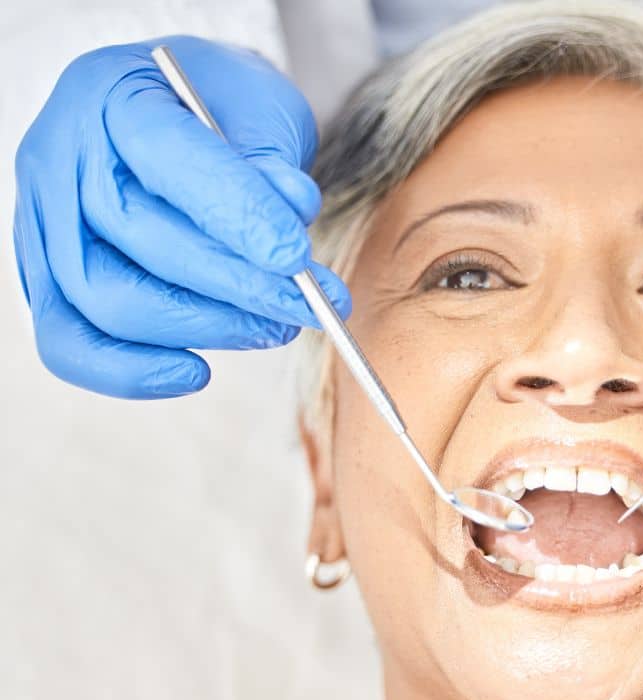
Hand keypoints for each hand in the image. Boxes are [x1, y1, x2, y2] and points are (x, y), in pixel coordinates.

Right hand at [14, 35, 350, 398]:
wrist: (178, 112)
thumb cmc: (222, 107)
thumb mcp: (261, 107)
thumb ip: (272, 162)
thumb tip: (291, 215)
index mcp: (117, 93)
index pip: (172, 159)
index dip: (239, 215)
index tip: (296, 259)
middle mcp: (63, 155)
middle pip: (141, 240)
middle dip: (239, 286)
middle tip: (308, 305)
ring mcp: (44, 219)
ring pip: (109, 300)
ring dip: (206, 327)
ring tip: (275, 326)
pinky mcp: (46, 276)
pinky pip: (69, 342)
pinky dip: (132, 371)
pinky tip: (196, 373)